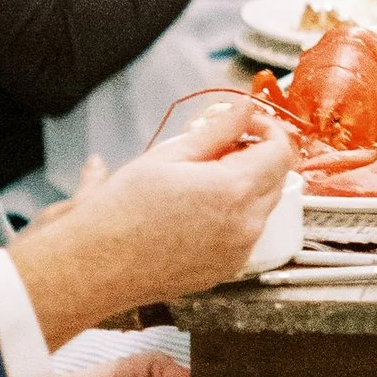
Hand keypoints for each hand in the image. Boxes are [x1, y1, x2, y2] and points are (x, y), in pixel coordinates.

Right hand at [6, 104, 294, 348]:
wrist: (94, 267)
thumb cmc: (120, 211)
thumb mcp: (168, 155)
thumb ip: (217, 130)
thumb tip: (246, 107)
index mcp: (234, 191)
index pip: (282, 151)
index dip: (268, 129)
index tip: (246, 123)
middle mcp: (246, 225)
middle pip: (278, 177)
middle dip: (257, 155)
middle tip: (218, 146)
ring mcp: (238, 252)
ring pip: (263, 206)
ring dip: (246, 184)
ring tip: (201, 177)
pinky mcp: (227, 269)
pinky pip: (247, 232)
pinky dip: (235, 214)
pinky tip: (196, 208)